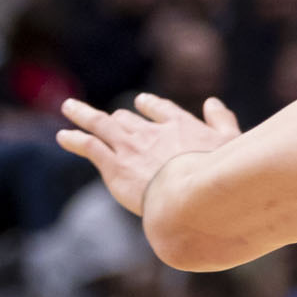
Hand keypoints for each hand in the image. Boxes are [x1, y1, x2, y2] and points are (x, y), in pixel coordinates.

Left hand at [57, 92, 240, 215]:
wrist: (195, 193)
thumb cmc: (222, 172)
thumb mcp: (232, 142)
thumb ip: (221, 121)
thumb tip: (213, 102)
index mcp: (181, 126)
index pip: (162, 110)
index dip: (150, 106)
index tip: (142, 102)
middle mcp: (152, 132)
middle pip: (129, 119)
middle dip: (120, 119)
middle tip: (113, 119)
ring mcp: (131, 147)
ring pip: (101, 124)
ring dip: (83, 115)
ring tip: (69, 107)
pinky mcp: (114, 165)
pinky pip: (89, 146)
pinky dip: (75, 139)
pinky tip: (64, 136)